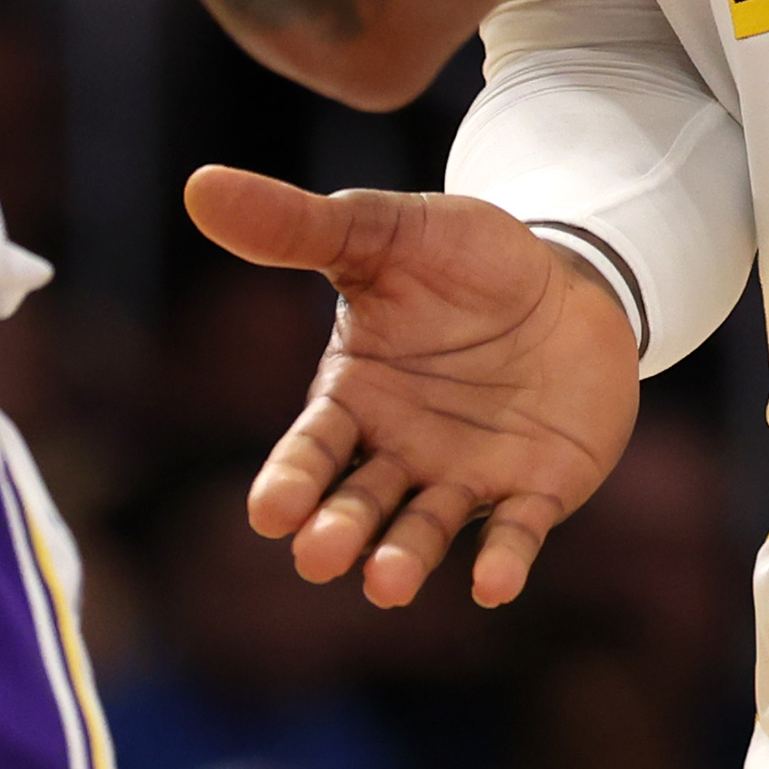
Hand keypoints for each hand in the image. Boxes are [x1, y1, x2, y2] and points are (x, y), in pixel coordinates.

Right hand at [185, 166, 642, 609]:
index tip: (268, 513)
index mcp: (354, 398)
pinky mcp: (535, 491)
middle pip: (358, 504)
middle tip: (318, 556)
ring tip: (384, 583)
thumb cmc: (463, 260)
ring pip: (424, 531)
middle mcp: (400, 452)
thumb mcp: (384, 230)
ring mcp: (466, 476)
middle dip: (337, 532)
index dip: (290, 483)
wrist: (570, 277)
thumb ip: (298, 226)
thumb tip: (198, 185)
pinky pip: (515, 532)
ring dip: (404, 559)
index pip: (311, 450)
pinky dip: (503, 560)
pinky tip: (493, 583)